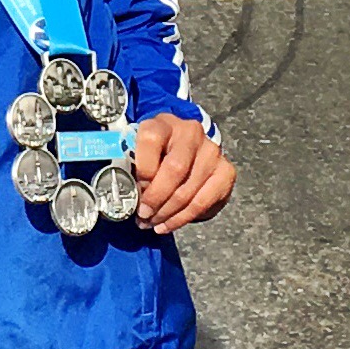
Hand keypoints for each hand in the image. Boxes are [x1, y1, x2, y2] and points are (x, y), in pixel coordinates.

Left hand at [132, 113, 234, 233]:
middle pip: (175, 168)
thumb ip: (131, 167)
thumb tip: (123, 196)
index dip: (143, 169)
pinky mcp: (225, 171)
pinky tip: (168, 224)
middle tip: (143, 215)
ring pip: (188, 190)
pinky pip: (203, 202)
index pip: (151, 140)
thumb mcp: (139, 152)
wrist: (185, 150)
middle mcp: (191, 133)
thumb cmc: (155, 155)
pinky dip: (182, 218)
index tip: (135, 190)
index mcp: (164, 124)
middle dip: (156, 198)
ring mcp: (211, 151)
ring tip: (152, 222)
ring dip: (167, 213)